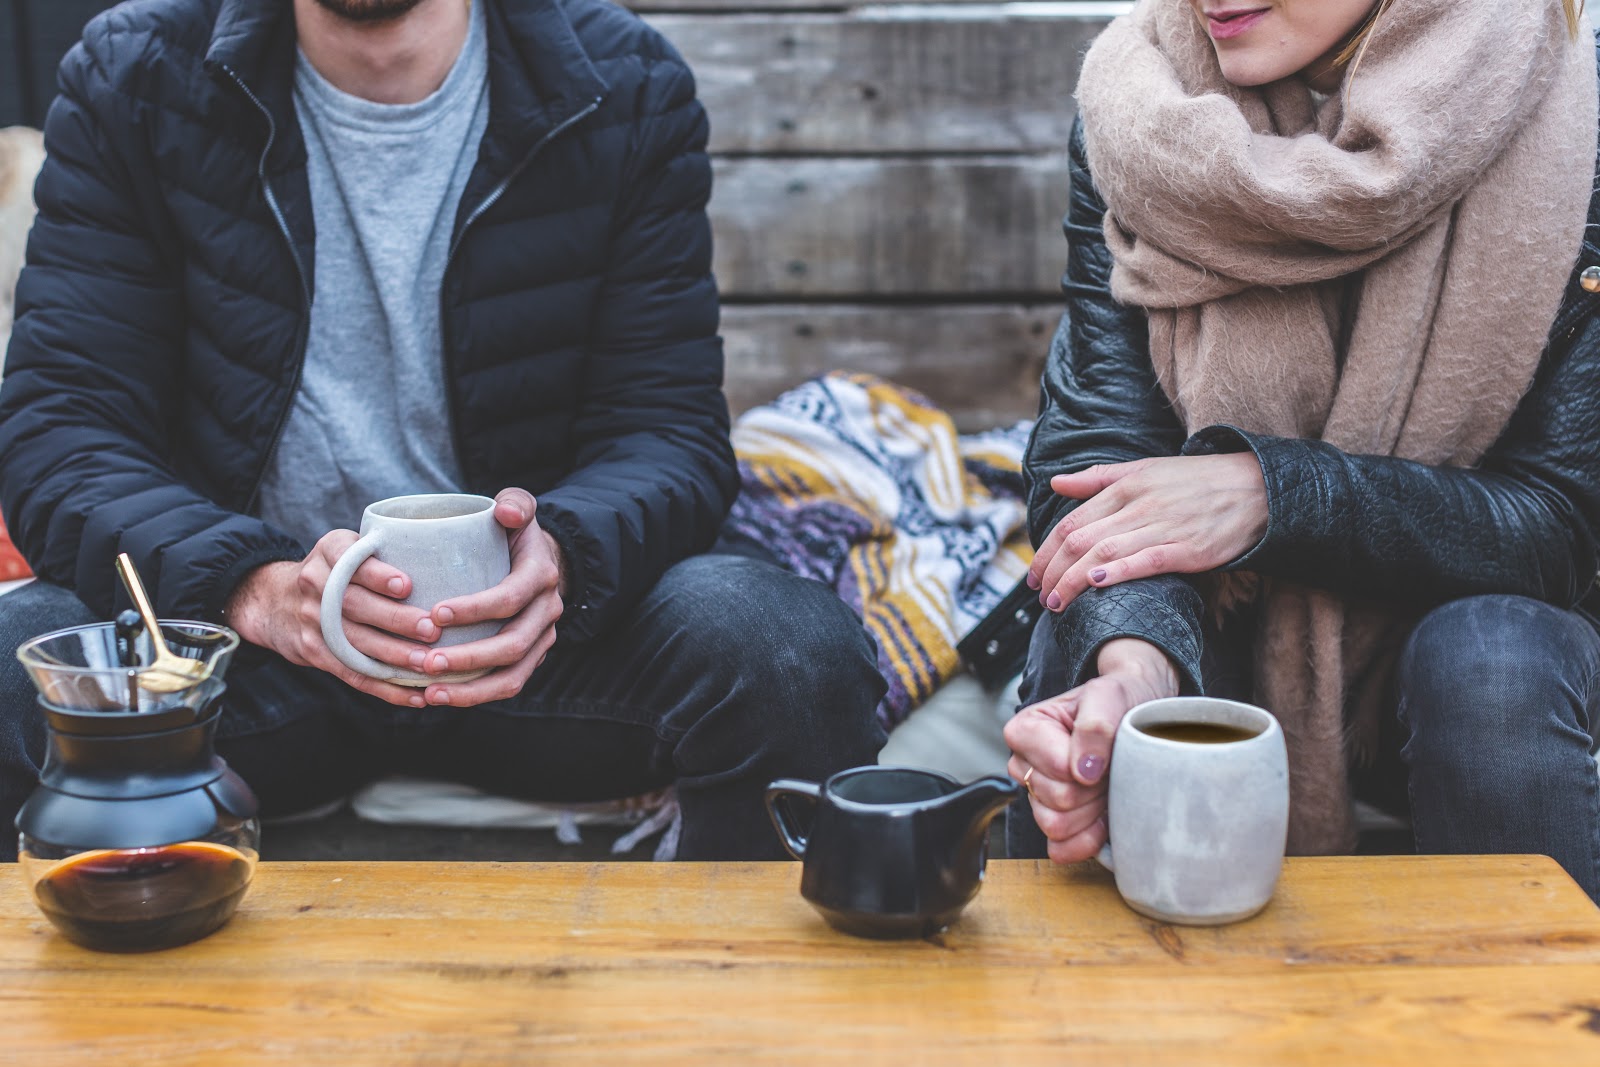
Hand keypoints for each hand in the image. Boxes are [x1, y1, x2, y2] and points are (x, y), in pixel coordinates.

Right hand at [225, 532, 439, 707]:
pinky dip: (385, 688)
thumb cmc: (333, 571)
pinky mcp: (315, 652)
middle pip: (355, 605)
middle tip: (430, 630)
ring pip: (355, 643)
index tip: (406, 586)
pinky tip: (415, 695)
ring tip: (427, 663)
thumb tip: (439, 564)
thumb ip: (379, 552)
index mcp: (329, 553)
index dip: (377, 575)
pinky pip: (352, 673)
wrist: (273, 601)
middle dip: (395, 620)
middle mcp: (316, 584)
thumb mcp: (345, 547)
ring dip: (394, 656)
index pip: (350, 562)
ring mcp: (313, 621)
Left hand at [413, 487, 565, 707]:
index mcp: (541, 576)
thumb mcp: (519, 508)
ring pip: (512, 676)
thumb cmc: (513, 534)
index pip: (510, 598)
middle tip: (425, 661)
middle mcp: (547, 612)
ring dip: (471, 689)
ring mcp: (541, 640)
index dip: (475, 609)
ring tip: (430, 691)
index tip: (435, 612)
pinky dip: (474, 696)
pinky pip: (507, 685)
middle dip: (468, 657)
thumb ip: (515, 502)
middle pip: (512, 645)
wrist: (539, 561)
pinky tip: (437, 696)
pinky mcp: (530, 659)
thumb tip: (504, 513)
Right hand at [1004, 638, 1178, 862]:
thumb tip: (1083, 770)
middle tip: (1110, 766)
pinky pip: (1060, 849)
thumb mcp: (1110, 696)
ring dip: (1092, 811)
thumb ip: (1095, 726)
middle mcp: (1024, 765)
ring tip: (1107, 785)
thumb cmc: (1118, 701)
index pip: (1058, 770)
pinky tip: (1103, 815)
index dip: (1089, 767)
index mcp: (1025, 730)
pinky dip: (1087, 839)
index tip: (1105, 749)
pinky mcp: (1053, 822)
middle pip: (1058, 801)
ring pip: (1057, 826)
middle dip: (1093, 788)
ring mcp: (1036, 796)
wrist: (1136, 714)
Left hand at [1027, 454, 1266, 613]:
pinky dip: (1116, 572)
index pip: (1072, 521)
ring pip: (1104, 553)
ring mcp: (1163, 527)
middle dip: (1053, 571)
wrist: (1256, 488)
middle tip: (1040, 595)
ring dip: (1073, 580)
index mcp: (1125, 487)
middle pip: (1080, 540)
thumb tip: (1056, 483)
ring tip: (1057, 603)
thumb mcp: (1145, 469)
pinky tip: (1094, 585)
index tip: (1034, 575)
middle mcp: (1139, 505)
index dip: (1046, 550)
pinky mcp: (1187, 549)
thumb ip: (1098, 478)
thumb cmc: (1197, 481)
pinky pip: (1145, 561)